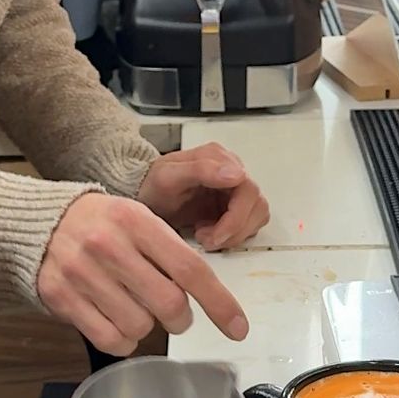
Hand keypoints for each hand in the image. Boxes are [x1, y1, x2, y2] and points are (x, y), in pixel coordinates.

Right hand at [37, 193, 247, 355]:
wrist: (41, 222)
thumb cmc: (101, 225)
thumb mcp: (137, 220)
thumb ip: (169, 252)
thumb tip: (208, 297)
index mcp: (135, 220)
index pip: (190, 268)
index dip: (219, 303)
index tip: (238, 328)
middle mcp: (108, 245)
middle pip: (169, 305)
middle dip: (179, 317)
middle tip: (171, 311)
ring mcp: (82, 273)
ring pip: (140, 327)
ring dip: (146, 326)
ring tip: (132, 304)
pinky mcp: (62, 297)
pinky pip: (111, 340)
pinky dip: (123, 339)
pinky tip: (115, 319)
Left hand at [138, 143, 269, 251]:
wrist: (142, 197)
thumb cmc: (152, 185)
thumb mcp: (168, 176)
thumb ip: (201, 170)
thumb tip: (237, 174)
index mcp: (218, 158)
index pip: (248, 190)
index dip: (236, 218)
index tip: (214, 235)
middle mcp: (230, 170)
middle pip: (256, 205)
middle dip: (234, 229)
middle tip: (207, 239)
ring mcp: (233, 188)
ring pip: (256, 216)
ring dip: (234, 234)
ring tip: (204, 235)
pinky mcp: (232, 205)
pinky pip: (247, 224)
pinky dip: (231, 235)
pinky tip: (208, 233)